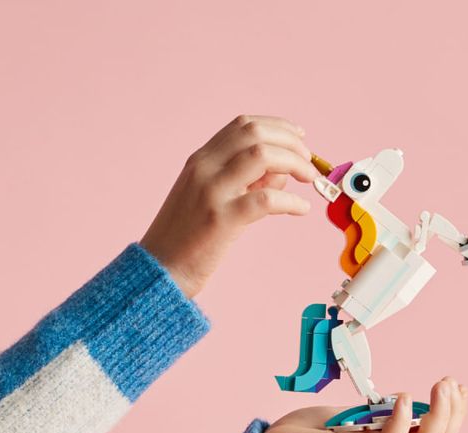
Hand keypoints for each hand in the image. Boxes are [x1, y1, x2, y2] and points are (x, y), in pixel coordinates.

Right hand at [139, 114, 319, 299]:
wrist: (158, 271)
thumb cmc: (185, 241)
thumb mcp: (209, 200)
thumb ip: (243, 181)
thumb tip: (283, 170)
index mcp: (199, 161)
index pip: (242, 125)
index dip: (277, 127)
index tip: (298, 138)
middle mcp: (204, 169)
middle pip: (255, 134)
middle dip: (291, 142)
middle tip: (309, 161)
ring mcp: (211, 192)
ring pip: (262, 155)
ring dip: (294, 162)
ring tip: (308, 179)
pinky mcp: (221, 220)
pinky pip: (266, 199)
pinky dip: (291, 201)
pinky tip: (301, 209)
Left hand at [262, 377, 467, 432]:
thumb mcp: (348, 418)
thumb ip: (373, 414)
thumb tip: (400, 401)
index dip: (453, 418)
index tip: (458, 389)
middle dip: (453, 415)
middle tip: (451, 384)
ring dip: (439, 417)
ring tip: (440, 387)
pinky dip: (401, 422)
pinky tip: (403, 397)